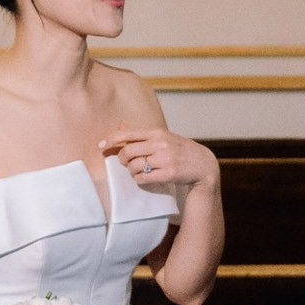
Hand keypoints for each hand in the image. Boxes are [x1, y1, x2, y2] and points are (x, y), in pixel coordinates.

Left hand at [102, 130, 216, 199]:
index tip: (101, 146)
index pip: (128, 134)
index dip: (111, 140)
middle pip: (128, 152)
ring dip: (131, 171)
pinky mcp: (168, 174)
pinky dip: (139, 179)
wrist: (203, 165)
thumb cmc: (180, 150)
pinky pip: (143, 178)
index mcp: (158, 133)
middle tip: (125, 162)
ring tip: (137, 170)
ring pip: (134, 166)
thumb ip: (141, 134)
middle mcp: (161, 144)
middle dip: (121, 159)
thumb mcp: (163, 137)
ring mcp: (165, 160)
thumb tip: (120, 125)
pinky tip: (143, 177)